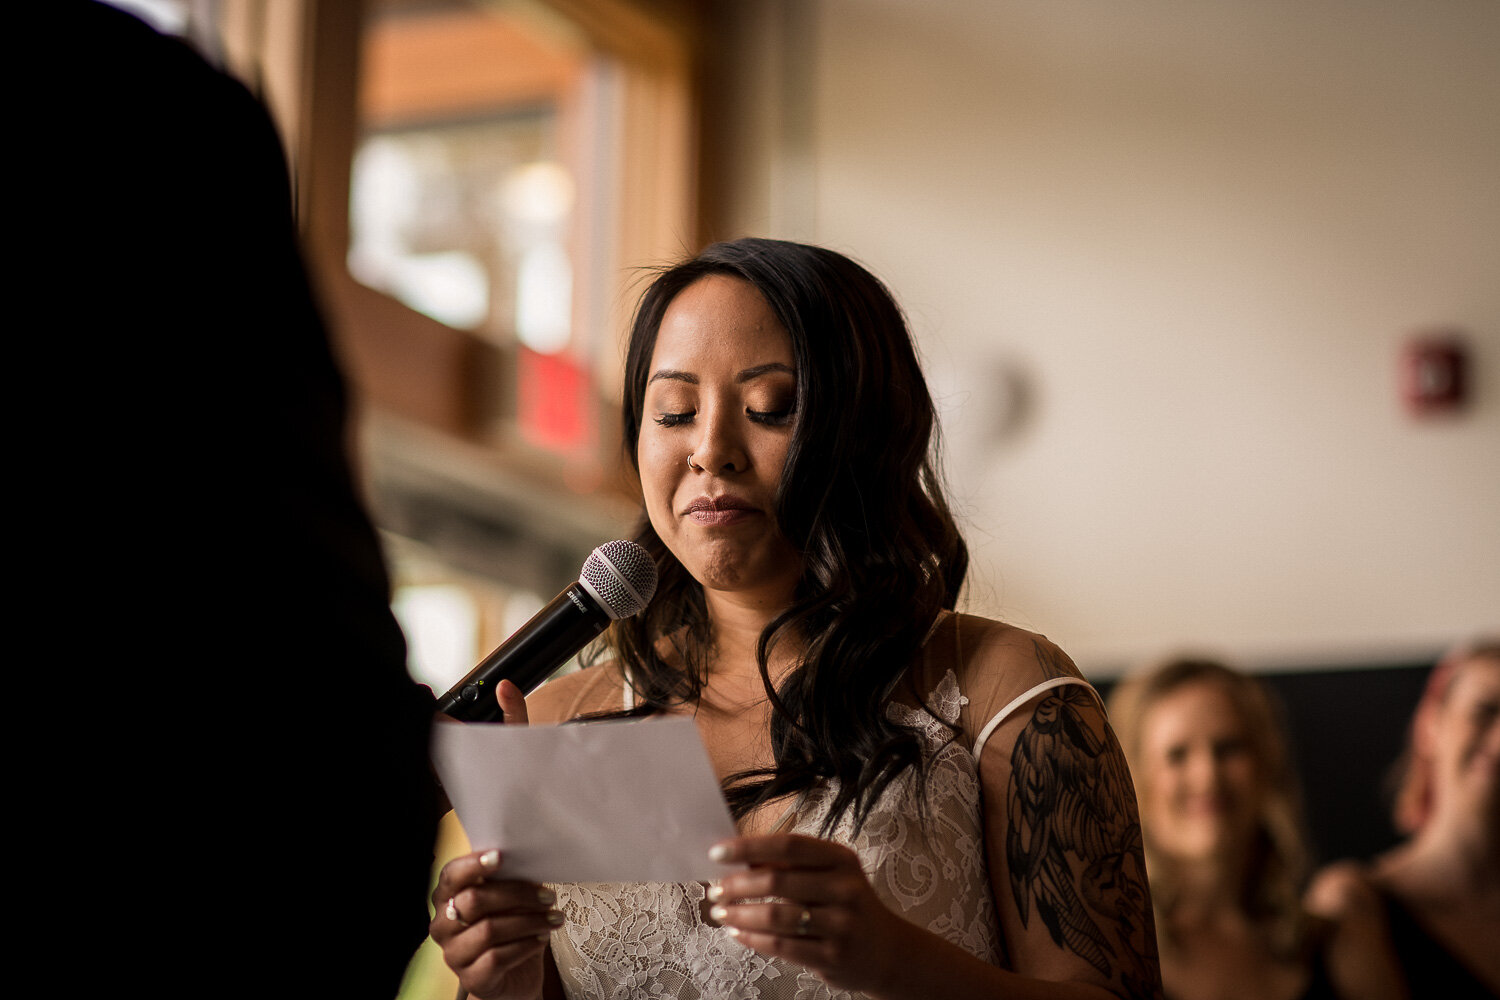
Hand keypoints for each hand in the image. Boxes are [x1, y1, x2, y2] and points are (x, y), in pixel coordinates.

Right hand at [430, 849, 560, 999]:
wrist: (514, 976)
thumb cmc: (510, 929)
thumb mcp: (510, 902)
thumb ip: (509, 882)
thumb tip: (529, 865)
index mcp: (447, 898)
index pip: (451, 875)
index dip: (473, 864)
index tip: (500, 856)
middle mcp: (443, 926)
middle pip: (475, 900)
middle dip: (517, 894)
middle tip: (548, 896)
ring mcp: (454, 955)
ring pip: (489, 930)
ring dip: (529, 921)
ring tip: (554, 918)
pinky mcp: (471, 979)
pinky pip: (496, 958)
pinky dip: (525, 945)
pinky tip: (542, 938)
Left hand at [706, 834, 912, 994]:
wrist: (886, 951)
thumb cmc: (846, 906)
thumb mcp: (830, 875)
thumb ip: (792, 865)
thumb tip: (741, 860)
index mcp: (841, 859)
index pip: (789, 845)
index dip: (749, 847)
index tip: (718, 852)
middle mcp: (845, 888)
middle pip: (778, 880)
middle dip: (737, 885)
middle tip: (715, 889)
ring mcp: (841, 924)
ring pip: (776, 916)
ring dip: (740, 914)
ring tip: (721, 913)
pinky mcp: (834, 956)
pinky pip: (782, 946)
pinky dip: (752, 939)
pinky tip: (737, 933)